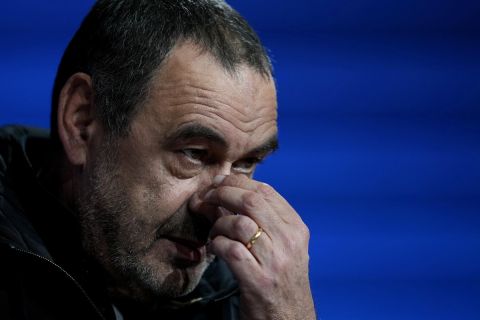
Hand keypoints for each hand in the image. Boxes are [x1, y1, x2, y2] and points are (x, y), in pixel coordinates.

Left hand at [190, 175, 315, 319]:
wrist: (290, 319)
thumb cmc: (280, 278)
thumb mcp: (278, 246)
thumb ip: (256, 219)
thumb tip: (218, 194)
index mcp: (296, 228)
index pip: (266, 191)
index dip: (237, 182)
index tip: (218, 183)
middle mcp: (289, 241)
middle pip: (251, 201)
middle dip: (222, 194)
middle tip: (205, 198)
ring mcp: (275, 261)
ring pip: (239, 224)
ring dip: (218, 224)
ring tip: (213, 232)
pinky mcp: (258, 281)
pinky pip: (230, 250)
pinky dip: (217, 245)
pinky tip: (214, 248)